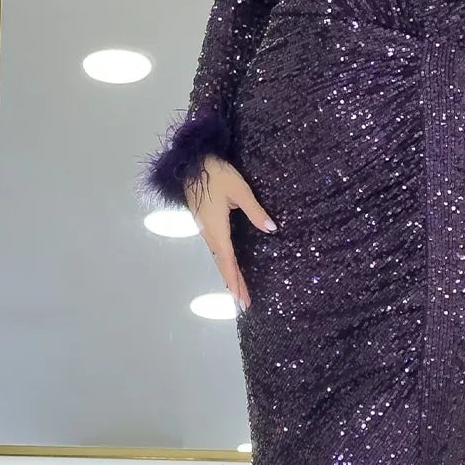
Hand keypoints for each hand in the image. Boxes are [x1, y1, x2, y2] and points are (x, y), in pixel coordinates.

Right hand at [184, 154, 276, 310]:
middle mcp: (208, 232)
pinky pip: (215, 247)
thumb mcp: (240, 190)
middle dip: (233, 283)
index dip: (235, 280)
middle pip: (222, 263)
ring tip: (237, 289)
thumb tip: (271, 229)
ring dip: (228, 273)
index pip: (227, 260)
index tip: (240, 299)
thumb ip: (255, 211)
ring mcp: (204, 227)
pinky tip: (228, 263)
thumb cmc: (216, 173)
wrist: (193, 162)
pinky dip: (223, 260)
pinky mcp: (204, 221)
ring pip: (217, 256)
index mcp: (216, 227)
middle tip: (242, 303)